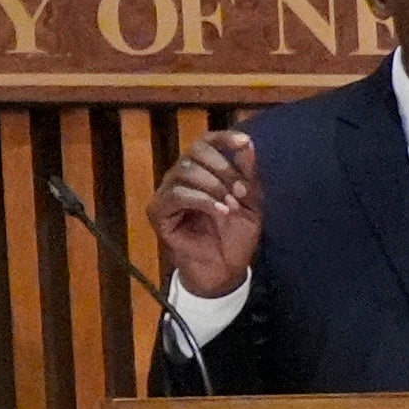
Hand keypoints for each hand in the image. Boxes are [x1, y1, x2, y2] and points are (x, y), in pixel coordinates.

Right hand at [148, 128, 262, 293]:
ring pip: (185, 171)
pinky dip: (203, 200)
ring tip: (233, 205)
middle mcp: (180, 176)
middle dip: (224, 169)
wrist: (225, 270)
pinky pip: (178, 195)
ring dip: (215, 186)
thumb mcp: (250, 203)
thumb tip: (247, 143)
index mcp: (201, 170)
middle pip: (195, 152)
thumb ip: (248, 174)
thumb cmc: (236, 236)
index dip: (223, 138)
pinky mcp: (158, 212)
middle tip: (241, 190)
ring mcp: (166, 193)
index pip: (205, 142)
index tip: (244, 142)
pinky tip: (222, 211)